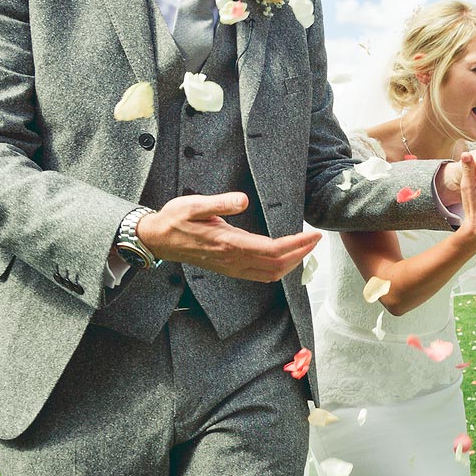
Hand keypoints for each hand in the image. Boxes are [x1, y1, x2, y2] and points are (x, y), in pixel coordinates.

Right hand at [136, 193, 321, 280]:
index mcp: (229, 244)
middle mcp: (233, 260)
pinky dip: (278, 269)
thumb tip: (243, 200)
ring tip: (306, 248)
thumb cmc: (175, 220)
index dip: (297, 244)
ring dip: (292, 263)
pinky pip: (260, 275)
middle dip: (301, 254)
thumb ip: (220, 202)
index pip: (272, 249)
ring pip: (270, 274)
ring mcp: (231, 268)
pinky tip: (285, 258)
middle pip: (277, 265)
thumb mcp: (194, 204)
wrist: (158, 239)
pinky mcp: (229, 269)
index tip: (314, 235)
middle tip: (316, 240)